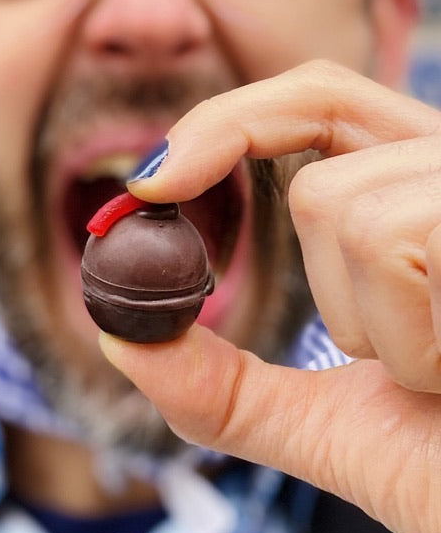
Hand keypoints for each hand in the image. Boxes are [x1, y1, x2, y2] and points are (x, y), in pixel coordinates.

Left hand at [100, 60, 440, 532]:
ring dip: (363, 321)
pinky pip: (394, 241)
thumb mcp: (321, 425)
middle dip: (250, 168)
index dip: (224, 124)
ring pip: (342, 203)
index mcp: (410, 203)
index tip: (146, 183)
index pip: (312, 107)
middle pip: (315, 110)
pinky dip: (404, 338)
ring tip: (430, 372)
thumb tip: (121, 343)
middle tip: (189, 212)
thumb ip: (221, 388)